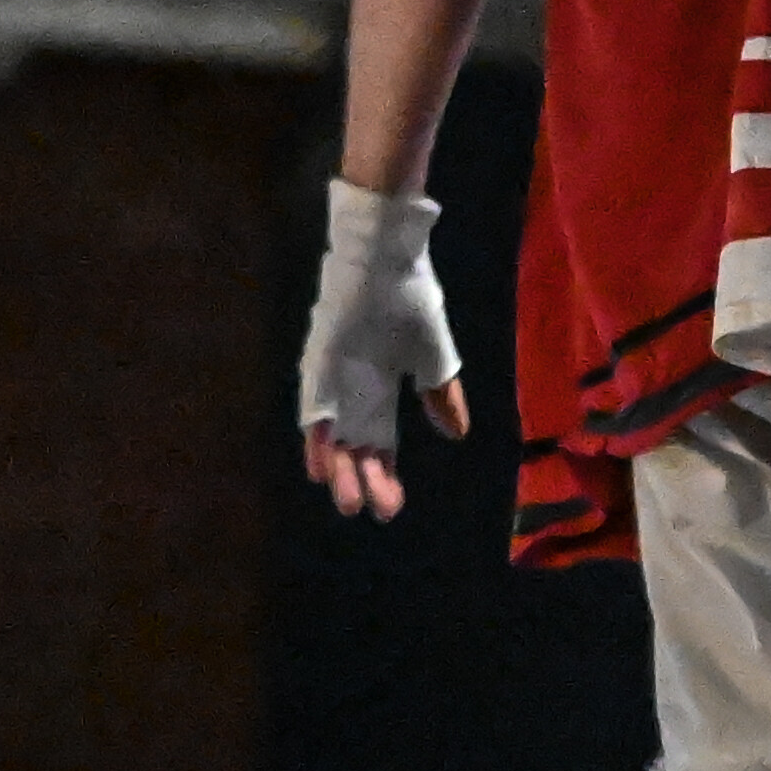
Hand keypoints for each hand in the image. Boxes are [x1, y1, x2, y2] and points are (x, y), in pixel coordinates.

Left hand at [294, 174, 464, 518]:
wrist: (389, 259)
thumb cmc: (411, 300)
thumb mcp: (433, 356)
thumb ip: (442, 395)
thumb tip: (458, 434)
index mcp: (380, 388)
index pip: (380, 443)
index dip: (385, 474)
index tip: (394, 505)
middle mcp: (352, 391)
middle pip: (355, 448)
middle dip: (364, 481)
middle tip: (374, 510)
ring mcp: (333, 380)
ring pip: (331, 437)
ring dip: (337, 470)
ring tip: (347, 501)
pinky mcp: (318, 366)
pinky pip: (311, 410)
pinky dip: (315, 439)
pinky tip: (320, 467)